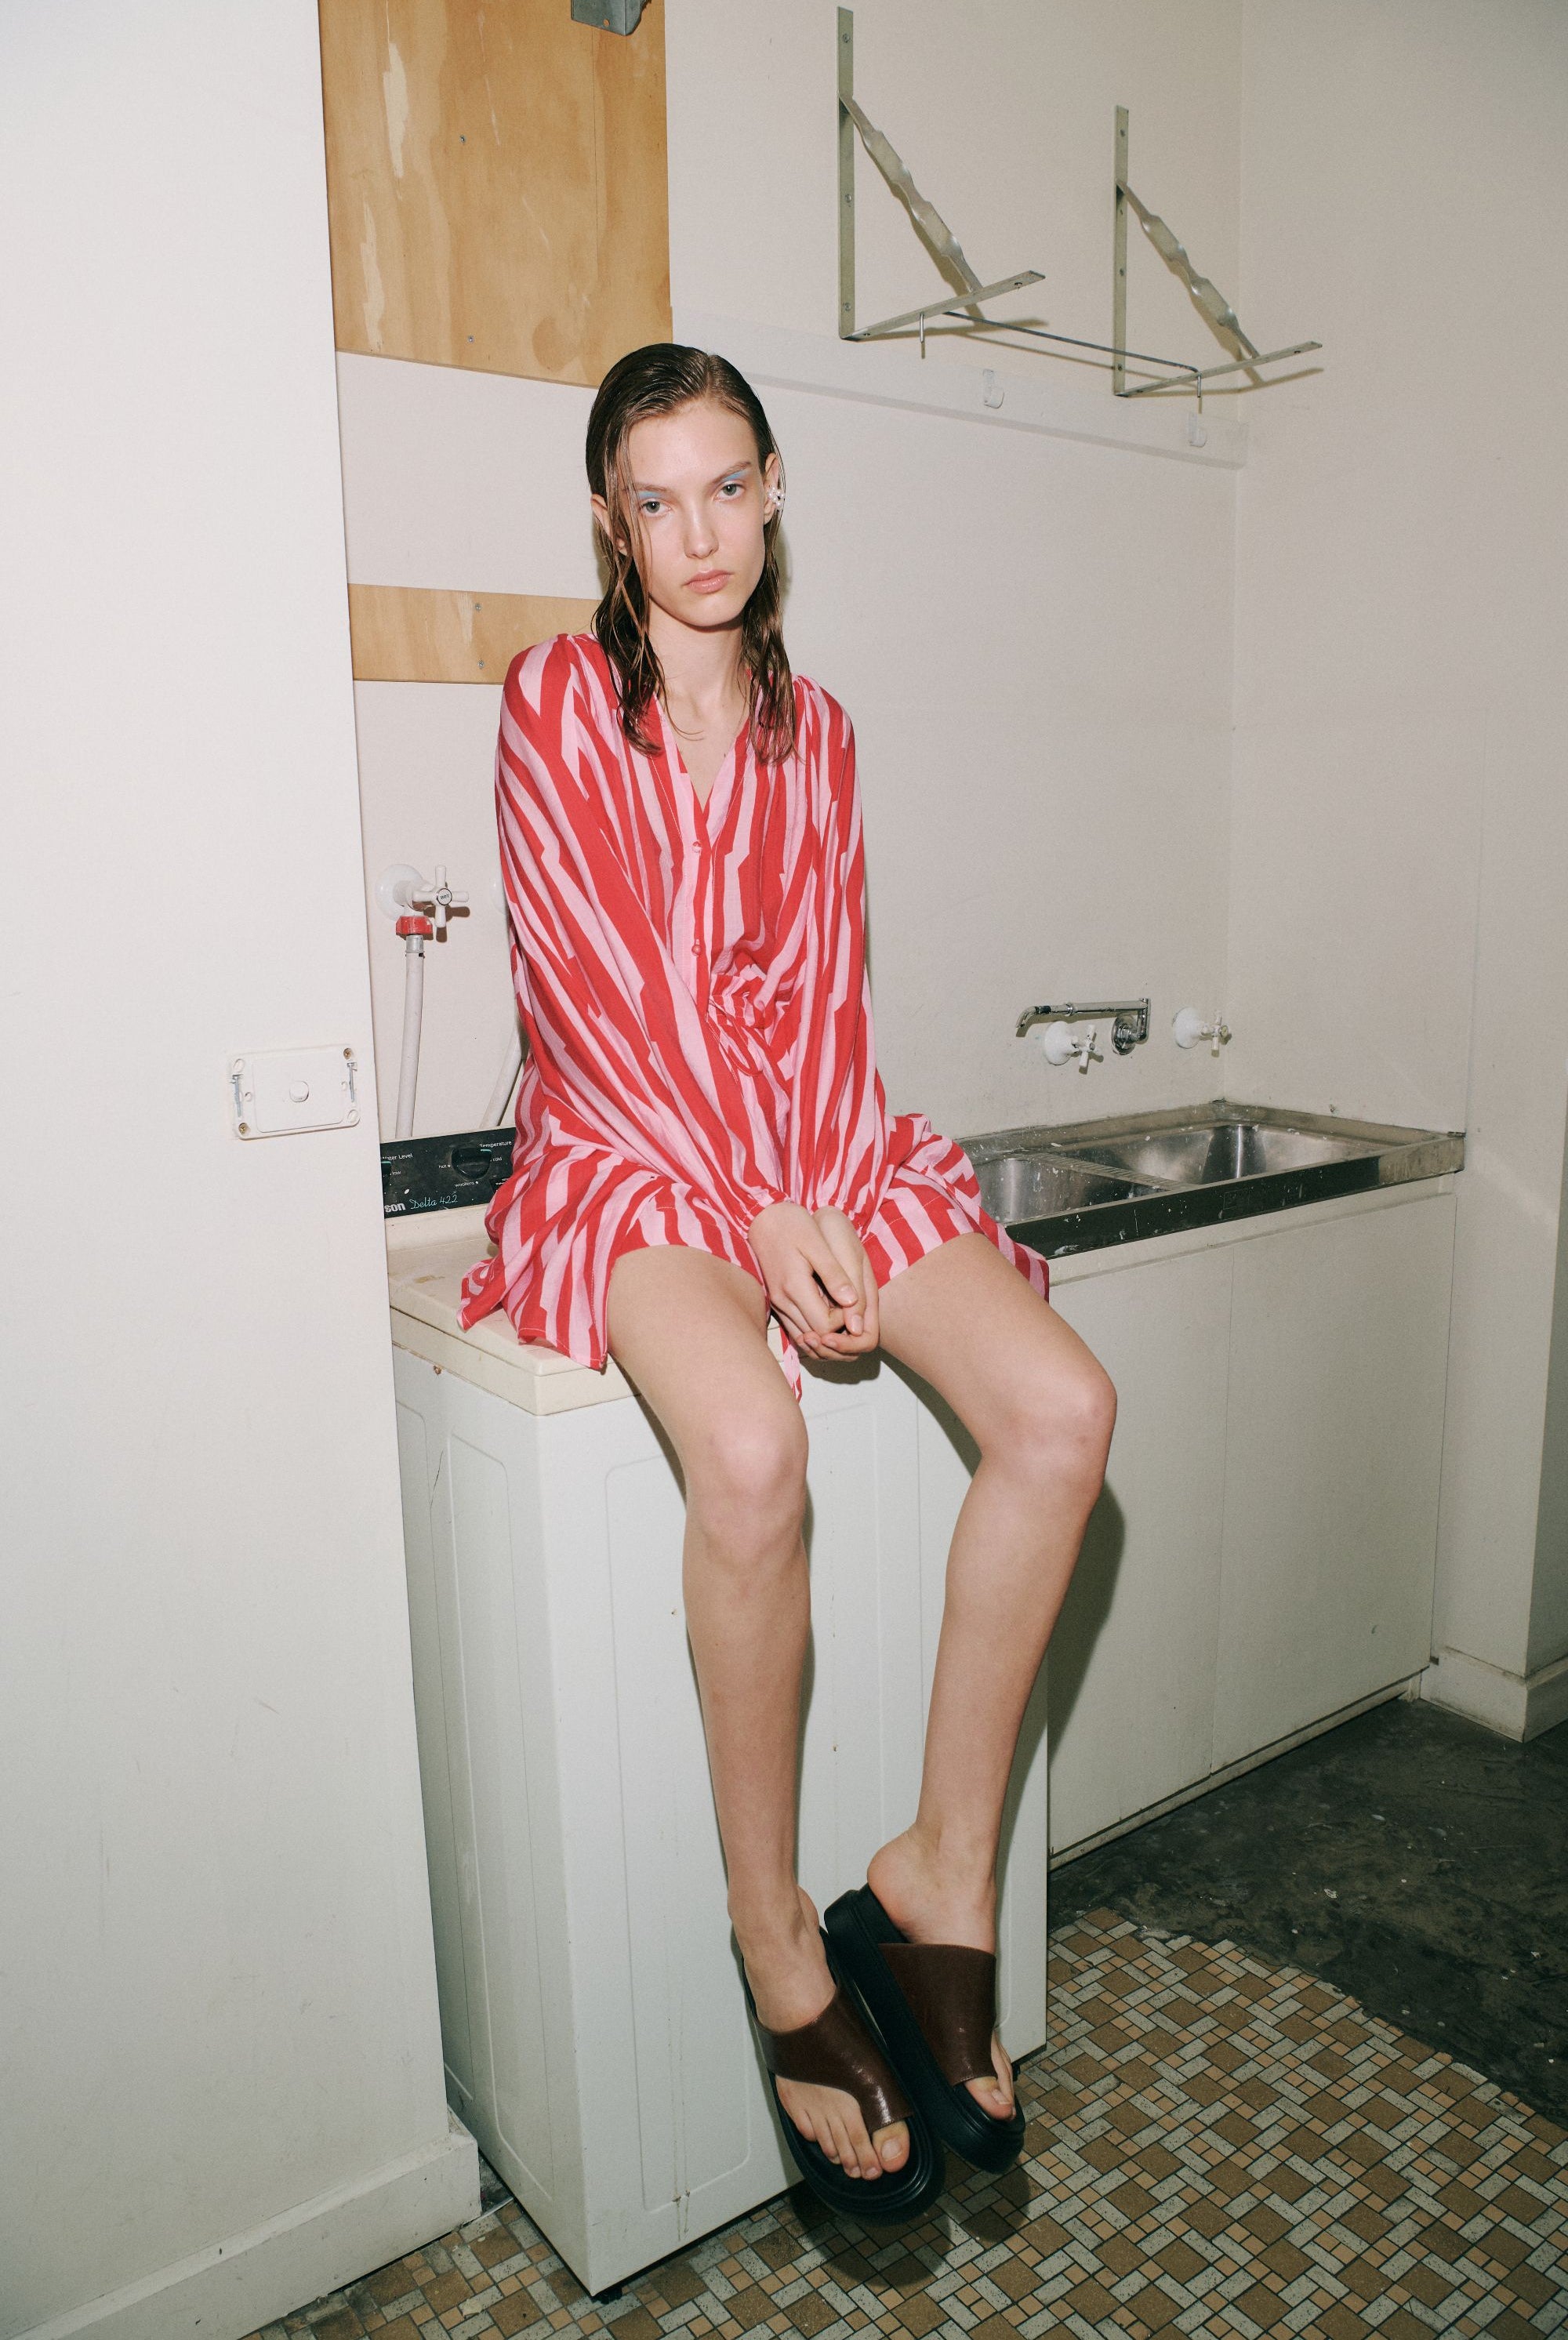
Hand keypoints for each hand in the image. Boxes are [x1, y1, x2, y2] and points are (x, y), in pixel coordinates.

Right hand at [746, 1202, 878, 1360]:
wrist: (762, 1217)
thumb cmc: (792, 1225)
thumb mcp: (817, 1244)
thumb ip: (834, 1274)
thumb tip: (852, 1302)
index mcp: (795, 1288)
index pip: (825, 1326)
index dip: (844, 1320)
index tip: (853, 1301)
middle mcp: (783, 1301)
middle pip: (815, 1335)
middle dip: (836, 1330)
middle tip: (851, 1309)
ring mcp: (777, 1302)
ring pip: (804, 1334)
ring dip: (824, 1330)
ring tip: (840, 1310)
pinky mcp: (776, 1300)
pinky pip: (795, 1325)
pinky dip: (812, 1325)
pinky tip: (826, 1308)